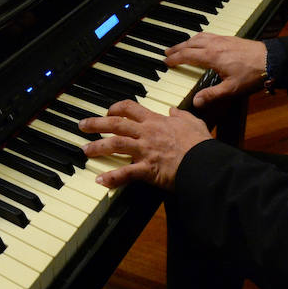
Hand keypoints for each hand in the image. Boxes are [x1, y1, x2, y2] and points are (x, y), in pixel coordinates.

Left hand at [79, 100, 211, 190]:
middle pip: (116, 124)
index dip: (116, 108)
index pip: (130, 108)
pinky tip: (100, 180)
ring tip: (85, 150)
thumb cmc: (201, 144)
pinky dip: (112, 177)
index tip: (108, 112)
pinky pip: (126, 173)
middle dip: (96, 124)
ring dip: (98, 147)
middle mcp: (146, 133)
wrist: (205, 162)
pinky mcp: (147, 169)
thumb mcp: (193, 122)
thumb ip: (181, 116)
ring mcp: (145, 151)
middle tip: (82, 125)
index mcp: (156, 121)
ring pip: (115, 144)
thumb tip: (173, 110)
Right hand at [166, 33, 267, 107]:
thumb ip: (212, 95)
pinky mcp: (229, 38)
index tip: (166, 62)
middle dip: (177, 48)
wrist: (270, 59)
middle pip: (190, 43)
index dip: (175, 58)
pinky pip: (208, 34)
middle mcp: (214, 44)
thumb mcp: (231, 89)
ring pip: (199, 36)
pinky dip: (199, 37)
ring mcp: (222, 39)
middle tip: (167, 52)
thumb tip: (196, 102)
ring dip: (187, 41)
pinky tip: (201, 41)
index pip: (187, 55)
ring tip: (181, 46)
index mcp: (211, 56)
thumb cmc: (251, 74)